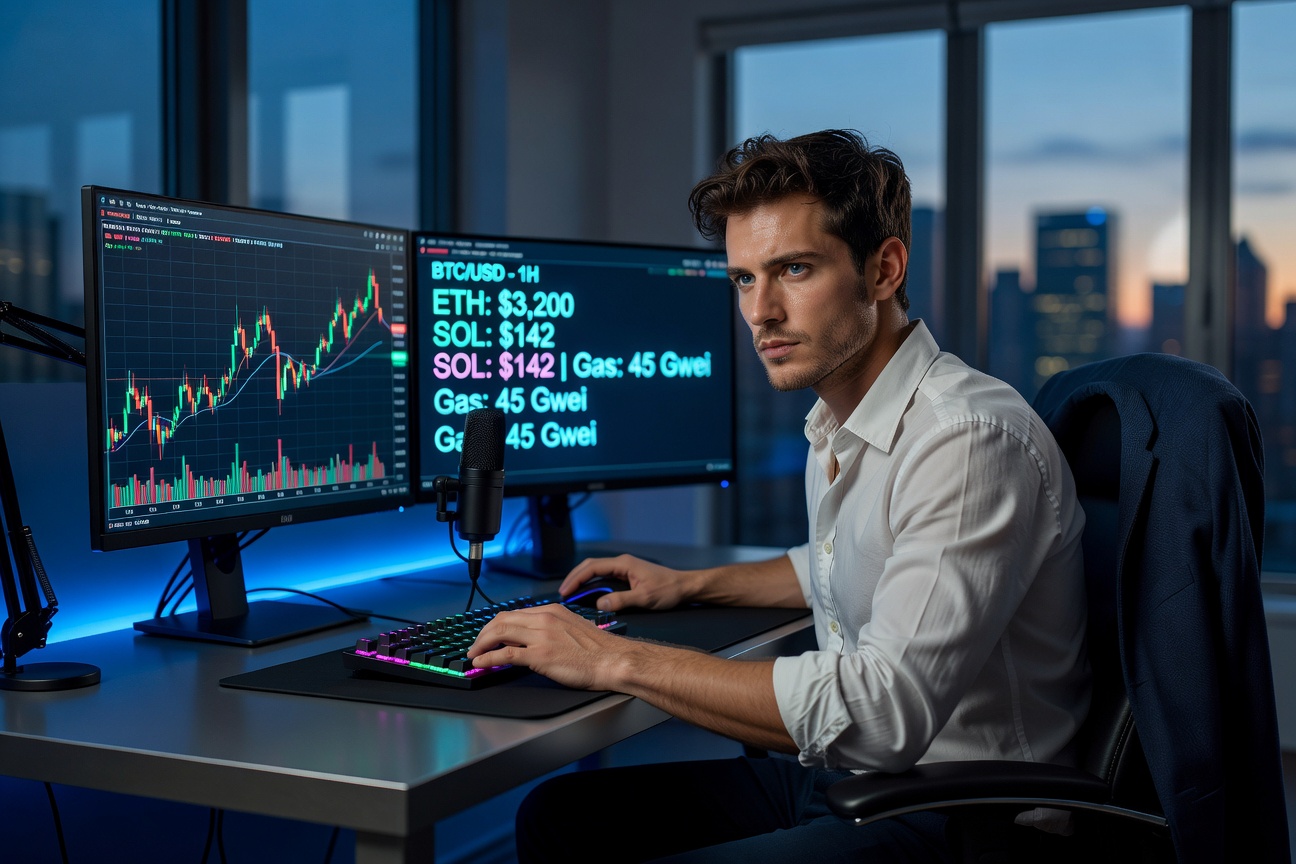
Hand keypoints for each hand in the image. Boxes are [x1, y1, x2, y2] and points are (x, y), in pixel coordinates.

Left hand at [466, 603, 624, 690]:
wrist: (613, 660)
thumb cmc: (599, 650)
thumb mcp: (572, 629)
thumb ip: (552, 629)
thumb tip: (533, 639)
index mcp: (552, 611)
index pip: (514, 613)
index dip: (495, 625)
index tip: (488, 635)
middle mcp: (544, 619)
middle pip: (501, 620)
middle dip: (483, 633)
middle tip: (475, 645)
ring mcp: (541, 637)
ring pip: (500, 633)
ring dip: (481, 644)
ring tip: (474, 654)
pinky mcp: (541, 656)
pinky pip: (506, 654)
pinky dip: (489, 658)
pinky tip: (482, 663)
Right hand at [560, 554, 692, 611]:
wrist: (685, 587)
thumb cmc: (669, 590)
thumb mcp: (645, 598)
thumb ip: (622, 601)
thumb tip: (600, 604)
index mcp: (624, 564)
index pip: (592, 568)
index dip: (576, 579)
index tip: (565, 591)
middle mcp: (622, 563)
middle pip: (590, 567)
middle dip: (574, 578)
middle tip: (563, 593)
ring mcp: (624, 569)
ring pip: (596, 571)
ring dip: (582, 581)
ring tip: (570, 594)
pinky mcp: (627, 576)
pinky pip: (604, 577)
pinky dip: (592, 584)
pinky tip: (587, 594)